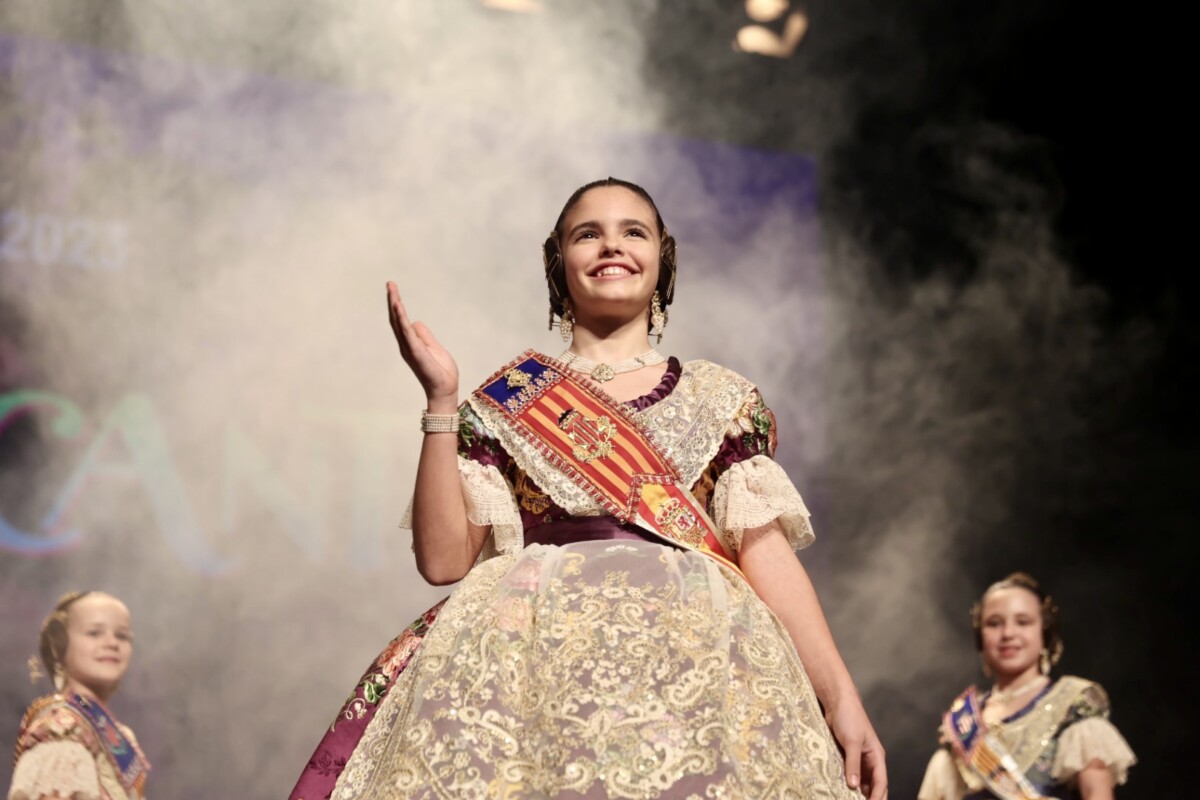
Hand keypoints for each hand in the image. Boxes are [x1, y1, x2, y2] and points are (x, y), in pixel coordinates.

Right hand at [386, 282, 458, 403]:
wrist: (445, 389)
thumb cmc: (440, 371)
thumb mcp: (434, 347)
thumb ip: (424, 335)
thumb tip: (415, 321)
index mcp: (410, 343)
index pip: (401, 321)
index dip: (396, 305)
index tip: (393, 289)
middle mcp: (406, 345)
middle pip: (396, 319)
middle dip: (393, 300)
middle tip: (389, 283)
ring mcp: (410, 348)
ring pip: (399, 323)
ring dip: (395, 305)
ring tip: (392, 290)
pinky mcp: (416, 351)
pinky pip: (407, 332)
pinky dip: (402, 319)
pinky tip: (398, 306)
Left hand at [827, 697, 886, 798]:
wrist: (836, 702)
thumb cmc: (849, 717)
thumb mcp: (852, 741)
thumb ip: (853, 763)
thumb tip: (854, 785)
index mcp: (876, 756)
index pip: (881, 782)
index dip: (878, 797)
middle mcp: (869, 760)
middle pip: (873, 785)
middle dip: (871, 798)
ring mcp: (857, 759)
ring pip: (861, 782)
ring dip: (858, 793)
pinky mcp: (845, 756)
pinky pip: (849, 774)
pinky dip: (847, 784)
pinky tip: (841, 791)